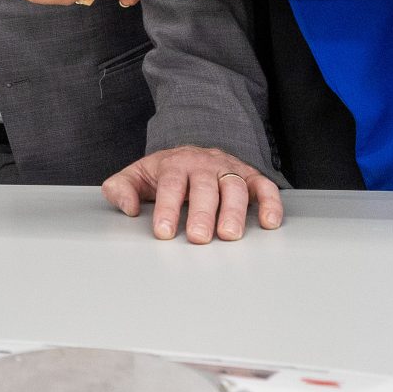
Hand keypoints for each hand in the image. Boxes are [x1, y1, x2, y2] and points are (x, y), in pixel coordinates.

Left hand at [102, 146, 282, 243]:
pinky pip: (264, 187)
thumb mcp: (137, 176)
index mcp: (174, 164)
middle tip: (199, 237)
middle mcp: (204, 165)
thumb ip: (122, 189)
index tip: (163, 232)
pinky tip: (269, 222)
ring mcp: (228, 170)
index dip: (167, 208)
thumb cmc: (164, 172)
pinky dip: (270, 203)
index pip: (170, 185)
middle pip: (204, 187)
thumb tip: (127, 208)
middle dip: (202, 213)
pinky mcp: (250, 177)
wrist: (192, 153)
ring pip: (234, 187)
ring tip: (229, 235)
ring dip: (233, 211)